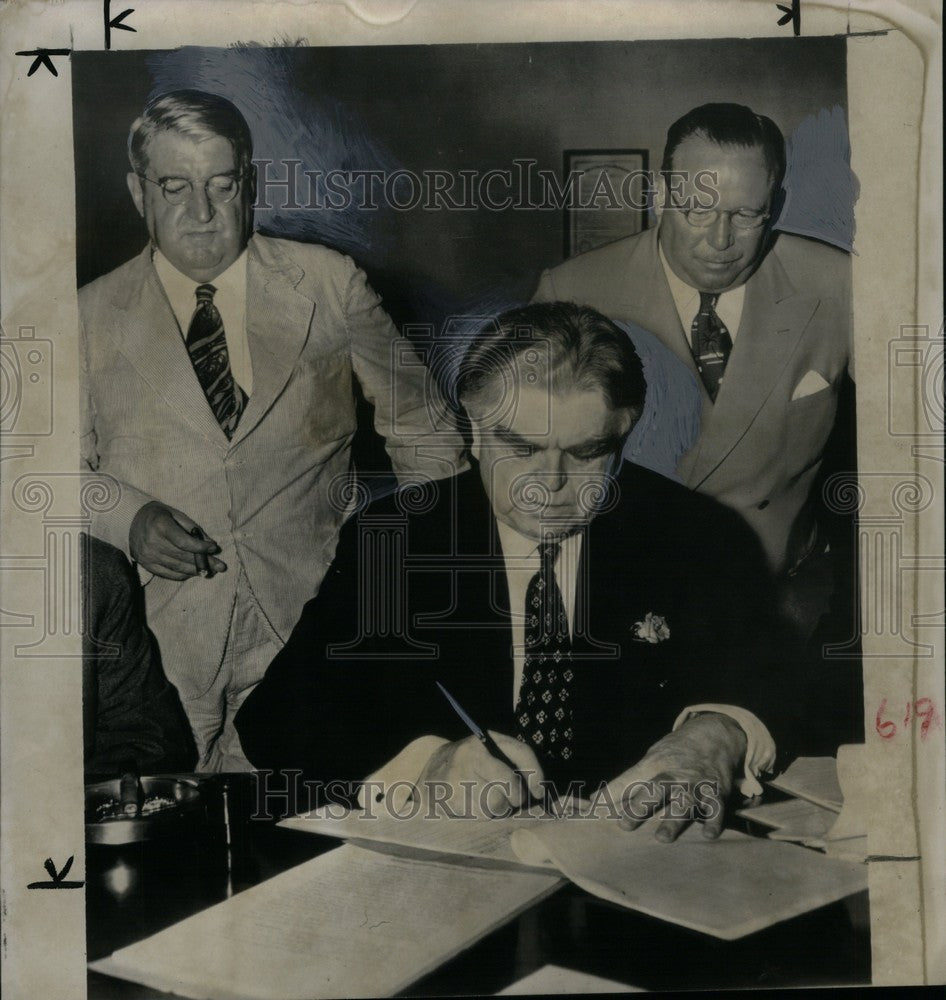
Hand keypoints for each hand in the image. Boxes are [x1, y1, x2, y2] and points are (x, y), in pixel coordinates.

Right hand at [129, 501, 226, 579]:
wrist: (130, 521)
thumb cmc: (159, 515)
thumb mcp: (177, 514)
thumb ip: (193, 529)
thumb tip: (210, 545)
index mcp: (160, 525)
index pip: (184, 542)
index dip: (201, 548)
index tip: (215, 548)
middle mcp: (152, 542)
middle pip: (183, 557)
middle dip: (205, 562)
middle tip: (221, 566)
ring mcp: (147, 556)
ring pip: (177, 567)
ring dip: (196, 570)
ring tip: (211, 570)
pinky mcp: (146, 565)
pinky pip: (169, 574)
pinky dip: (184, 574)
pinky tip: (194, 572)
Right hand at [417, 732, 545, 817]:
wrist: (431, 771)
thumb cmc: (473, 762)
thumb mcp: (492, 750)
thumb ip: (518, 762)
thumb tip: (539, 791)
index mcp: (483, 740)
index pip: (520, 753)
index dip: (536, 774)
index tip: (539, 791)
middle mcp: (469, 756)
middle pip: (510, 785)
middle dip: (516, 797)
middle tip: (511, 798)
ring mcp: (457, 778)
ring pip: (496, 805)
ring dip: (499, 808)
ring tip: (489, 799)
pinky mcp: (449, 800)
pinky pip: (480, 816)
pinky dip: (483, 814)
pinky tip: (474, 804)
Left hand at [604, 713, 746, 842]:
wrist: (714, 737)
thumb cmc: (674, 755)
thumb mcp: (650, 760)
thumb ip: (627, 782)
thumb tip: (592, 799)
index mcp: (653, 765)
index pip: (627, 780)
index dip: (610, 794)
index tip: (593, 809)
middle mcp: (673, 775)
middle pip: (654, 790)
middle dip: (640, 806)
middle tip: (625, 825)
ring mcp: (695, 785)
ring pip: (683, 802)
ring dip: (673, 821)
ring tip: (661, 838)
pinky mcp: (716, 794)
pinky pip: (716, 809)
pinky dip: (713, 821)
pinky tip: (708, 834)